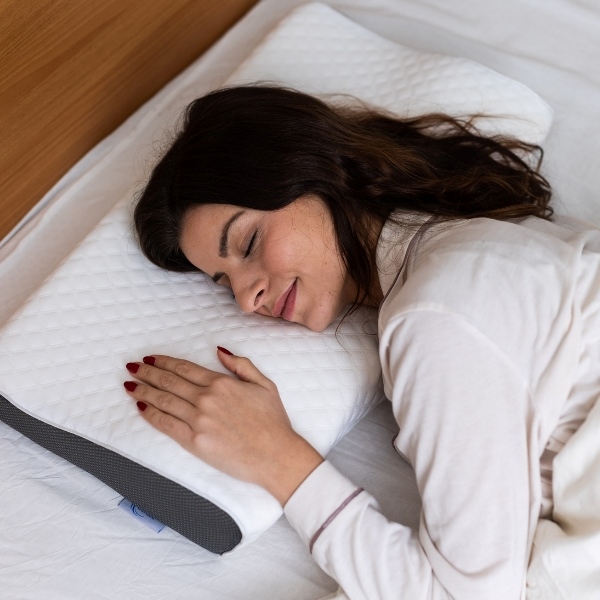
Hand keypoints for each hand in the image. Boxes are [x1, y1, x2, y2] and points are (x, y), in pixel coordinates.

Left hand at [123, 348, 322, 504]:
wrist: (276, 455)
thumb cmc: (273, 422)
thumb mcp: (264, 384)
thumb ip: (241, 365)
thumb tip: (219, 351)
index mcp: (222, 383)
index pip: (184, 368)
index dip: (164, 362)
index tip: (150, 359)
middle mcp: (206, 399)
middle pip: (169, 382)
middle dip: (147, 373)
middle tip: (132, 368)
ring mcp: (198, 420)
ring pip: (163, 401)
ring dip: (143, 391)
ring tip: (129, 385)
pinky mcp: (194, 442)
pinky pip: (166, 424)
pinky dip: (151, 414)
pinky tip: (141, 407)